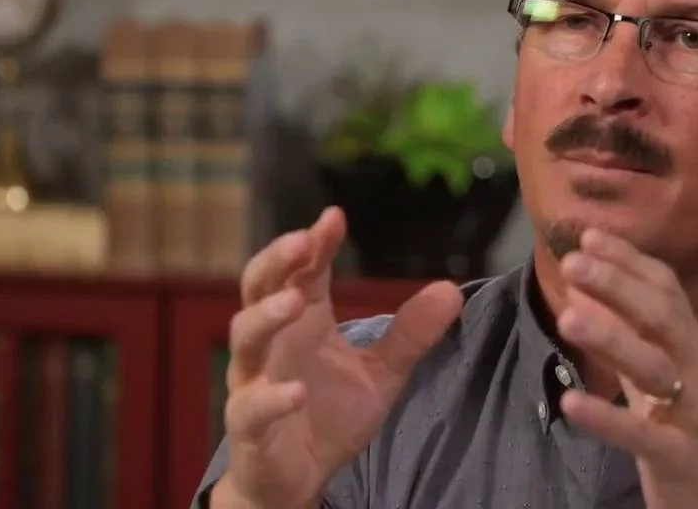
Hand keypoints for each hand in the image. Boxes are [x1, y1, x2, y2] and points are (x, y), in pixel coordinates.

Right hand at [218, 207, 462, 508]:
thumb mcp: (381, 373)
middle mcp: (272, 343)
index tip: (334, 217)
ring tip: (295, 302)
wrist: (297, 479)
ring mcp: (254, 381)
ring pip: (246, 339)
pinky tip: (296, 390)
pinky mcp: (249, 427)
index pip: (302, 272)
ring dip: (266, 317)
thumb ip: (410, 334)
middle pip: (258, 288)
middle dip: (275, 262)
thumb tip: (451, 289)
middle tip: (300, 241)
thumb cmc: (329, 415)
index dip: (314, 243)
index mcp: (304, 322)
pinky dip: (271, 397)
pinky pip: (251, 408)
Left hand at [555, 229, 697, 508]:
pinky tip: (571, 400)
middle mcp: (696, 370)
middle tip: (573, 261)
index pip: (666, 289)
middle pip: (664, 317)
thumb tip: (585, 284)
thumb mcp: (659, 372)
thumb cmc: (689, 425)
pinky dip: (606, 418)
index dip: (629, 260)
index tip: (588, 235)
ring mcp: (691, 413)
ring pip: (656, 369)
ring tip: (568, 316)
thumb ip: (626, 332)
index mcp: (690, 344)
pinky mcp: (679, 457)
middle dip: (619, 285)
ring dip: (612, 339)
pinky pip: (641, 435)